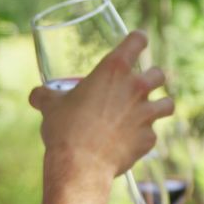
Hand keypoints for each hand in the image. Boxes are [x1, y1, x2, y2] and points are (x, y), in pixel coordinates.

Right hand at [29, 31, 173, 180]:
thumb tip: (36, 95)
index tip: (138, 41)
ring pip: (168, 103)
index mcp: (114, 69)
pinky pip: (152, 134)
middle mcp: (136, 87)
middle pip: (159, 73)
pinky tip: (131, 141)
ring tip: (149, 110)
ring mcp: (146, 113)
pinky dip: (144, 137)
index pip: (137, 40)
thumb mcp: (51, 106)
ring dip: (160, 105)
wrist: (80, 164)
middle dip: (152, 77)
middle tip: (140, 85)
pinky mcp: (149, 138)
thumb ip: (46, 95)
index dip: (138, 39)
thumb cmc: (65, 129)